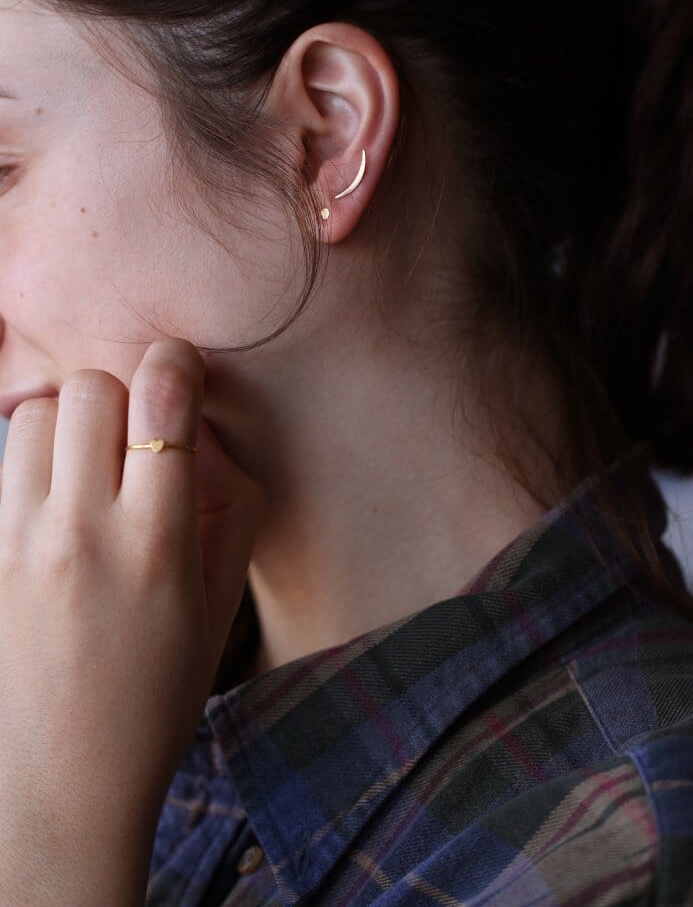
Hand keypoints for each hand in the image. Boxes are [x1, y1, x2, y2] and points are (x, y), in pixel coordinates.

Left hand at [0, 337, 265, 905]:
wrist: (63, 779)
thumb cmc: (156, 696)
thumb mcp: (218, 609)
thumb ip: (230, 510)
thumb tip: (209, 436)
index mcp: (158, 545)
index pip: (162, 403)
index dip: (177, 364)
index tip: (181, 370)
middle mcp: (84, 532)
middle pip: (90, 388)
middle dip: (121, 391)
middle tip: (136, 430)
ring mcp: (22, 543)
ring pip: (38, 415)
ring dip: (71, 421)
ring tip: (92, 463)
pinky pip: (7, 463)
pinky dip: (35, 458)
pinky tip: (58, 499)